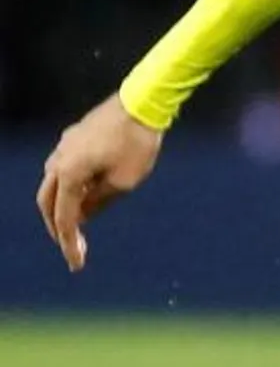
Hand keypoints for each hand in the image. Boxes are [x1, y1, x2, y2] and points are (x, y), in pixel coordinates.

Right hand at [37, 95, 163, 271]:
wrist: (143, 102)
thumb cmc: (138, 143)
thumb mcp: (125, 181)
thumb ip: (100, 201)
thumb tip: (84, 214)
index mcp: (68, 174)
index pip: (65, 218)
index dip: (69, 244)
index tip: (77, 265)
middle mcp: (59, 159)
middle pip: (48, 203)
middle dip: (59, 227)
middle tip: (73, 247)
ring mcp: (65, 145)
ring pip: (54, 184)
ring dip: (63, 206)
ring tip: (81, 225)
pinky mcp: (75, 137)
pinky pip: (65, 168)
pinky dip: (71, 187)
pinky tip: (87, 195)